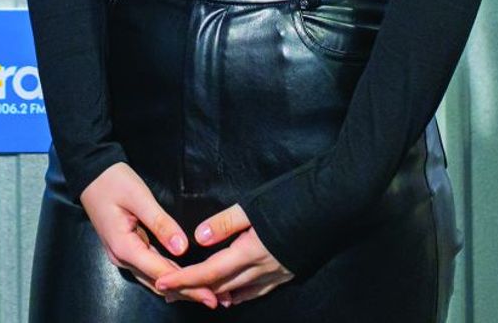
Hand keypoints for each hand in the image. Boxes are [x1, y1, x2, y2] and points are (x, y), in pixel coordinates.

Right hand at [79, 162, 219, 308]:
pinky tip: (184, 281)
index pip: (162, 273)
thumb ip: (161, 223)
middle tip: (214, 299)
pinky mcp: (127, 250)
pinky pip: (150, 269)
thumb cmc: (114, 182)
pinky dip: (169, 277)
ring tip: (204, 293)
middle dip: (187, 292)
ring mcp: (123, 255)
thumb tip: (183, 249)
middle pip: (159, 283)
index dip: (188, 286)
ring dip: (179, 288)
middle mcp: (123, 258)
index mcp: (125, 247)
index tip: (210, 295)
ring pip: (154, 279)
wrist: (91, 174)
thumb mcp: (139, 197)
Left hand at [154, 204, 294, 308]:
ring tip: (197, 296)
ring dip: (216, 295)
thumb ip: (224, 224)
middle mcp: (262, 269)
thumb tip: (198, 238)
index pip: (210, 272)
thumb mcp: (254, 206)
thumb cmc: (293, 201)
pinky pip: (258, 291)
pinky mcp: (287, 272)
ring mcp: (276, 274)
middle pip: (221, 287)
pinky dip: (240, 295)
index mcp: (249, 252)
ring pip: (240, 292)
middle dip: (195, 291)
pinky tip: (233, 295)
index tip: (163, 285)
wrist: (333, 207)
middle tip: (171, 292)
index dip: (185, 280)